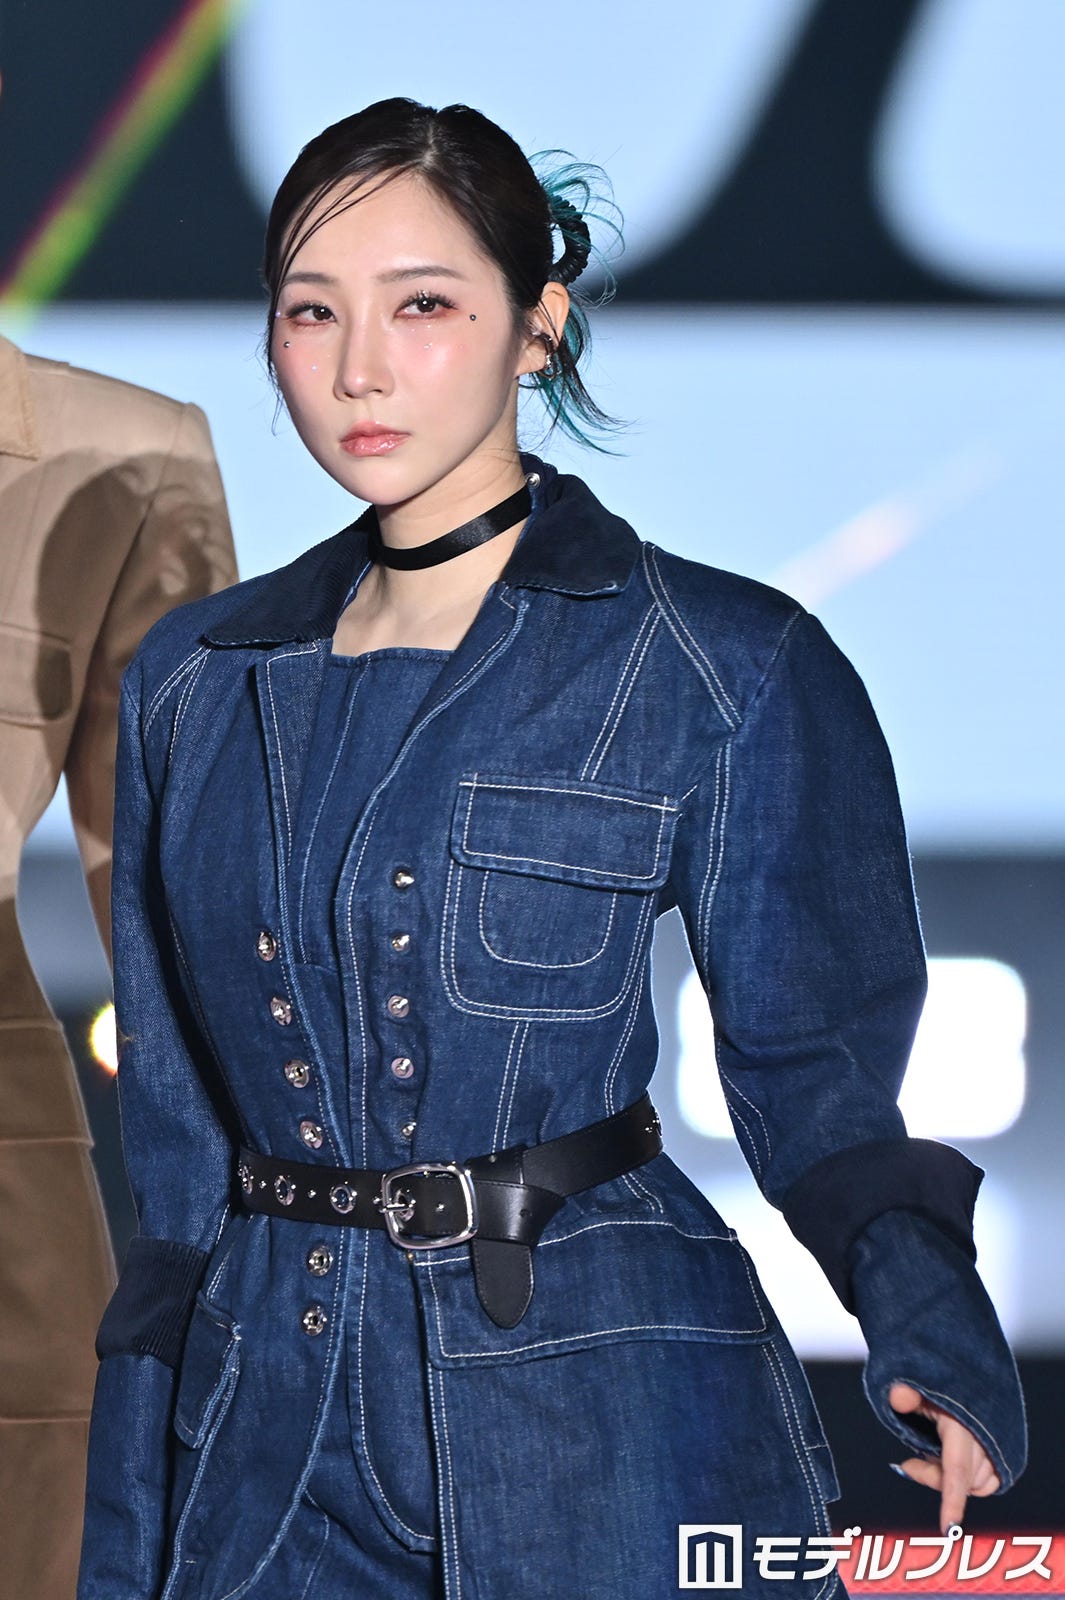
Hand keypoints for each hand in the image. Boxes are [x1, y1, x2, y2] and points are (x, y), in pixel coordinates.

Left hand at [888, 1382, 1000, 1532]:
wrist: (967, 1368)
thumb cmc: (939, 1379)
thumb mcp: (918, 1382)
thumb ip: (906, 1393)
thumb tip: (897, 1397)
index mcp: (962, 1425)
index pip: (957, 1470)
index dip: (952, 1501)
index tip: (947, 1528)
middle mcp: (985, 1439)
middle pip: (959, 1482)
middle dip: (933, 1476)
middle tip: (909, 1462)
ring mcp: (997, 1447)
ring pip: (974, 1484)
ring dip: (950, 1478)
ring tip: (930, 1453)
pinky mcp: (1003, 1453)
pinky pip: (987, 1482)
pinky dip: (966, 1479)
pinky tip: (947, 1461)